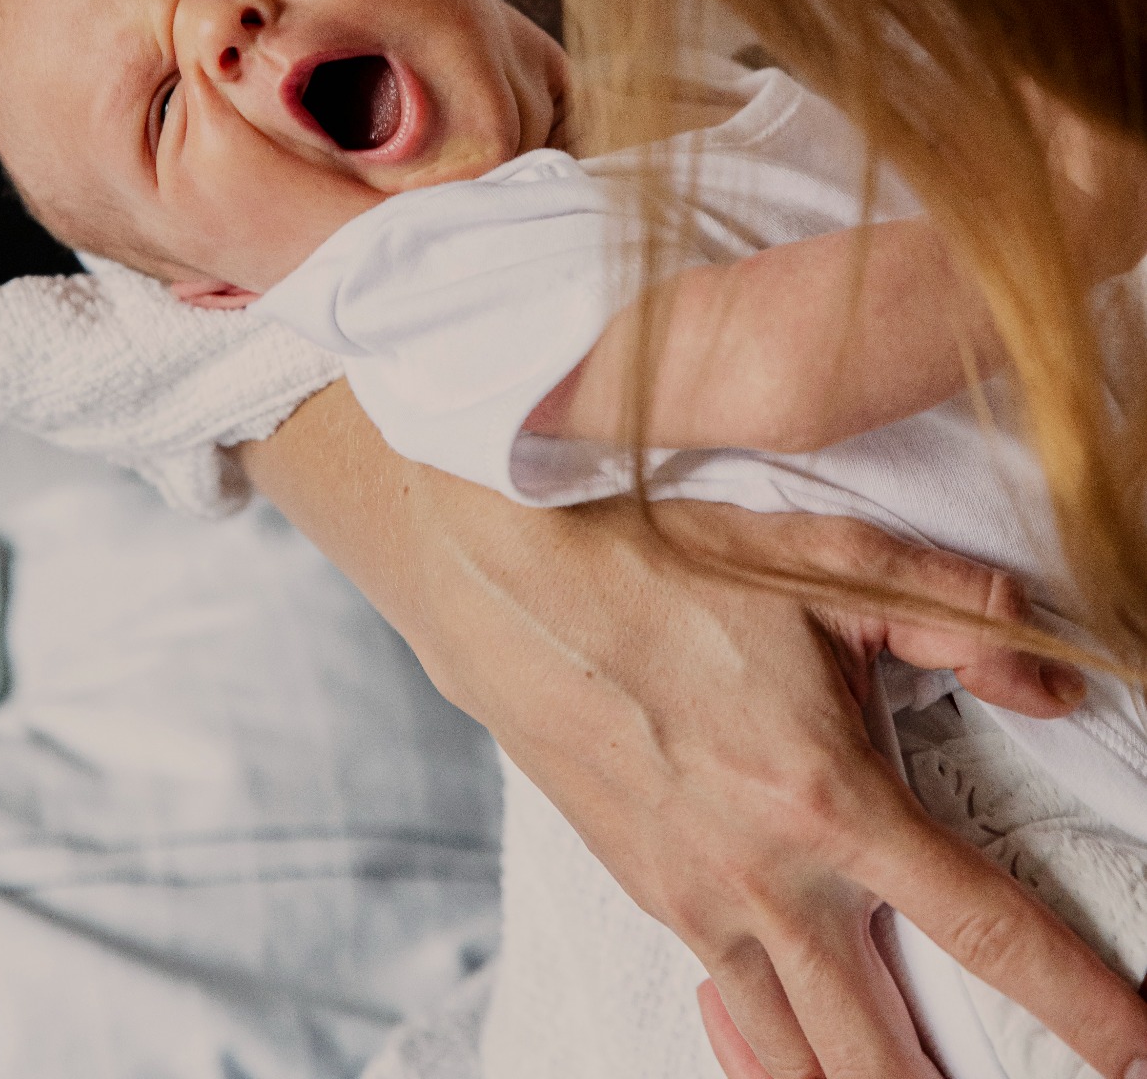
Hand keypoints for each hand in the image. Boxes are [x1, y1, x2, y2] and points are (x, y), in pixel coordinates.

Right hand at [244, 384, 1146, 1078]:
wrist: (500, 574)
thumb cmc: (662, 555)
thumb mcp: (823, 557)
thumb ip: (959, 615)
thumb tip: (1063, 679)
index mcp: (827, 796)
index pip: (985, 928)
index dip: (1077, 1002)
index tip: (1131, 1044)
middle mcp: (765, 878)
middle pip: (882, 1055)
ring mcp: (697, 903)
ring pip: (797, 1059)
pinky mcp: (649, 897)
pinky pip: (727, 1014)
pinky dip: (769, 1058)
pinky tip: (788, 1052)